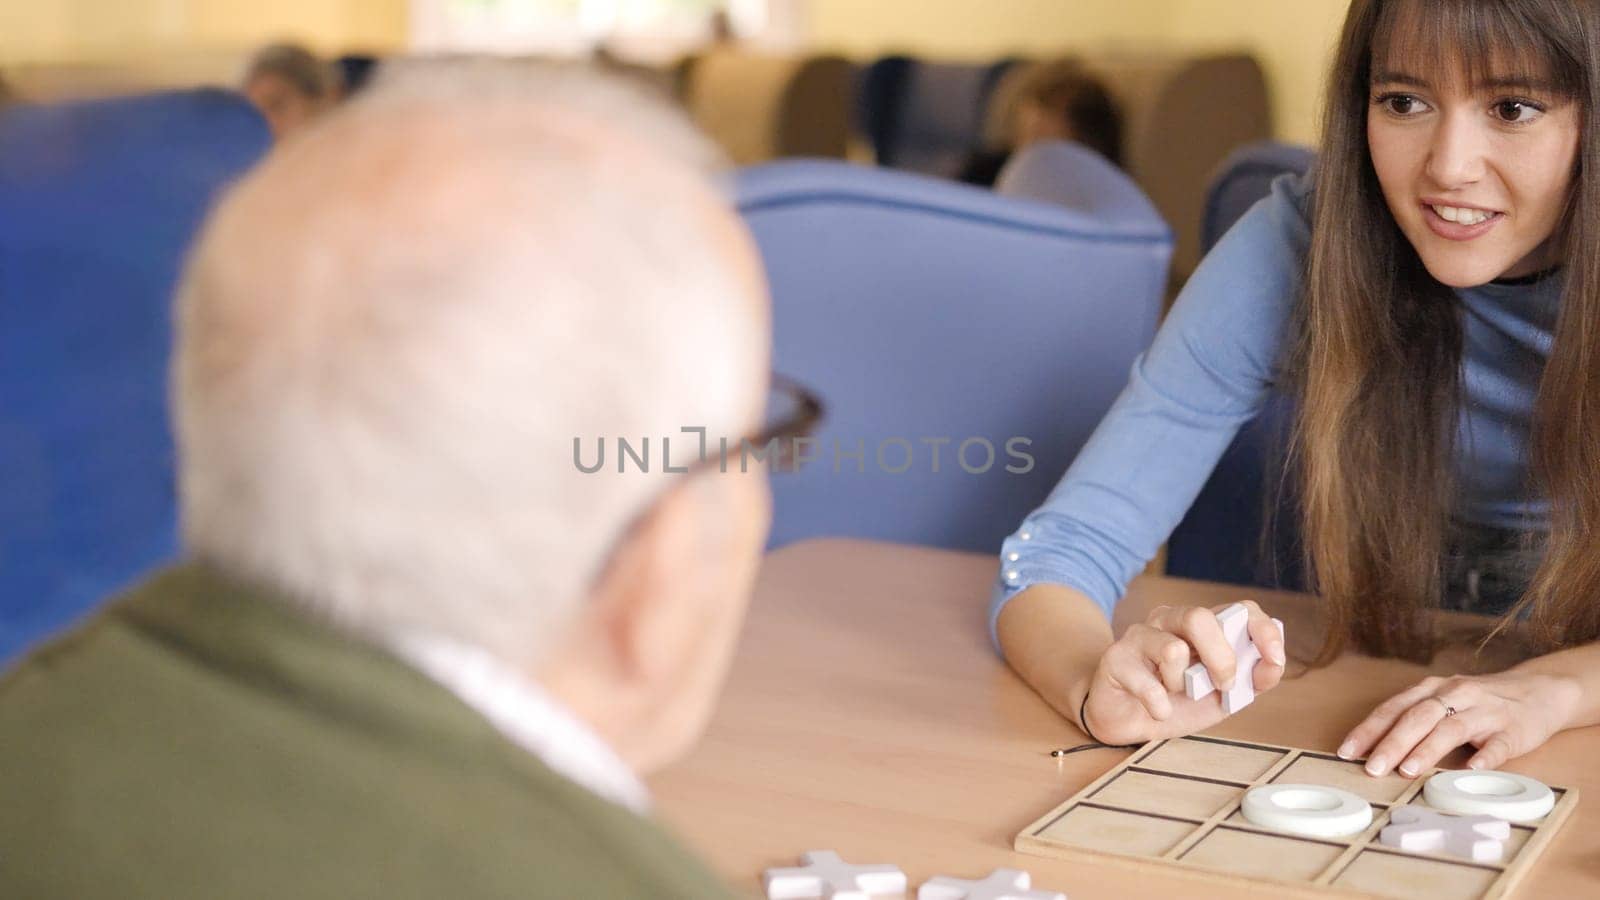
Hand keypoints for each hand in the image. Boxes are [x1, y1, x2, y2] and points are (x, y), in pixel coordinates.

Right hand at [1079, 601, 1286, 745]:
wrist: (1128, 721)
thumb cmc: (1177, 701)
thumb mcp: (1223, 695)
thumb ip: (1250, 680)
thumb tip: (1272, 665)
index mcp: (1202, 626)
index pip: (1239, 609)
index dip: (1261, 630)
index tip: (1274, 659)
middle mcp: (1169, 620)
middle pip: (1199, 617)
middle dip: (1222, 658)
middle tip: (1223, 687)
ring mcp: (1140, 636)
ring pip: (1172, 649)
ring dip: (1183, 685)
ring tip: (1176, 695)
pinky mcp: (1116, 659)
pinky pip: (1148, 685)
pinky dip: (1160, 707)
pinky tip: (1158, 710)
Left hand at [1338, 671, 1581, 776]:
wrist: (1538, 691)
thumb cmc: (1478, 702)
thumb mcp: (1442, 702)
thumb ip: (1414, 720)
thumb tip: (1373, 751)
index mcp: (1433, 689)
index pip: (1394, 708)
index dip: (1369, 730)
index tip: (1346, 752)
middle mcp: (1456, 694)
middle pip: (1418, 717)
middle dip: (1392, 742)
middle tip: (1372, 768)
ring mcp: (1485, 711)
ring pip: (1452, 728)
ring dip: (1428, 749)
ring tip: (1408, 770)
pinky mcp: (1514, 730)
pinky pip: (1498, 744)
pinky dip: (1484, 756)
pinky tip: (1470, 769)